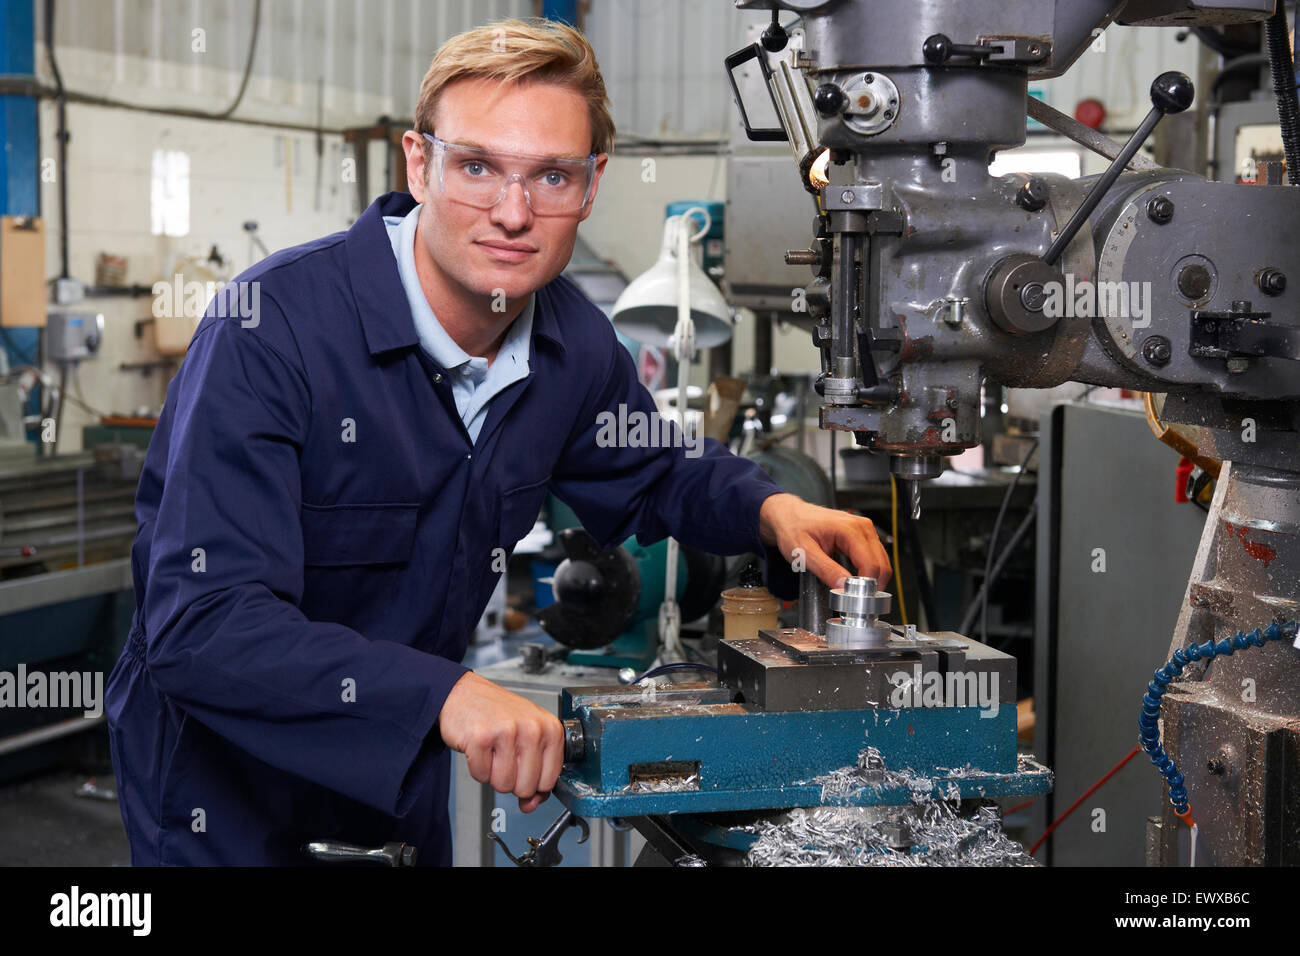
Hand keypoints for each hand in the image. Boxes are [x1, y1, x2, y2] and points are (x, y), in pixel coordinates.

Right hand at [439, 672, 564, 811]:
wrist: (463, 693)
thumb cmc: (498, 714)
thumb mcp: (528, 737)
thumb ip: (536, 772)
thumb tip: (531, 804)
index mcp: (550, 728)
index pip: (549, 781)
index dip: (534, 785)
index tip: (525, 772)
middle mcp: (532, 728)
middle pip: (526, 787)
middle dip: (512, 781)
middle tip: (505, 759)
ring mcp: (507, 732)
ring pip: (503, 784)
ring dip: (493, 774)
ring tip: (493, 752)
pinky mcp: (481, 738)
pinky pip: (481, 776)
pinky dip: (477, 768)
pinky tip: (480, 749)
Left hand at [758, 492, 891, 589]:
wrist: (789, 516)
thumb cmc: (794, 528)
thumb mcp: (804, 553)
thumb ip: (826, 570)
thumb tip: (844, 586)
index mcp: (850, 529)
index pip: (871, 564)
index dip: (866, 586)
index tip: (855, 600)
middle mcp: (862, 527)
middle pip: (881, 565)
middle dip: (872, 586)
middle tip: (856, 600)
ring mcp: (865, 530)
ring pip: (881, 563)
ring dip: (873, 580)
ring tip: (855, 592)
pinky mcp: (863, 536)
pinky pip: (875, 558)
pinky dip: (870, 572)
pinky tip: (857, 581)